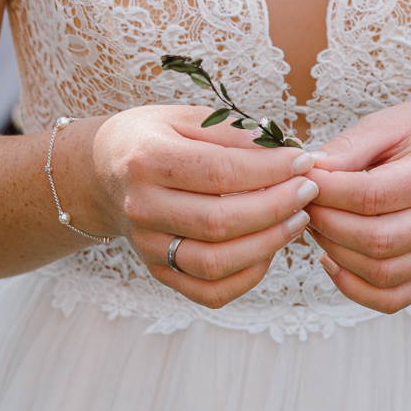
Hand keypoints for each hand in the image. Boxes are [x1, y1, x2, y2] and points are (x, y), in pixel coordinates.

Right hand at [83, 106, 319, 308]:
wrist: (100, 173)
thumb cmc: (153, 139)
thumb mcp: (185, 119)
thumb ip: (234, 134)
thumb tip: (290, 151)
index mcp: (147, 160)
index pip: (220, 173)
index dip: (271, 170)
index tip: (305, 162)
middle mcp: (142, 208)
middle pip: (220, 222)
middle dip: (277, 208)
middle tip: (309, 191)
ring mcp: (147, 247)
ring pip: (217, 263)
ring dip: (269, 244)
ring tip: (298, 219)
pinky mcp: (158, 272)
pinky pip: (210, 291)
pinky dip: (248, 276)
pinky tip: (270, 250)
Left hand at [307, 101, 410, 313]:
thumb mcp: (388, 124)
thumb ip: (348, 147)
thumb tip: (310, 173)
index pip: (370, 196)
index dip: (326, 193)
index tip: (302, 180)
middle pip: (375, 241)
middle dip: (326, 224)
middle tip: (303, 204)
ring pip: (380, 274)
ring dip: (335, 253)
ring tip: (316, 225)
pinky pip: (390, 298)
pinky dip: (353, 288)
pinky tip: (332, 259)